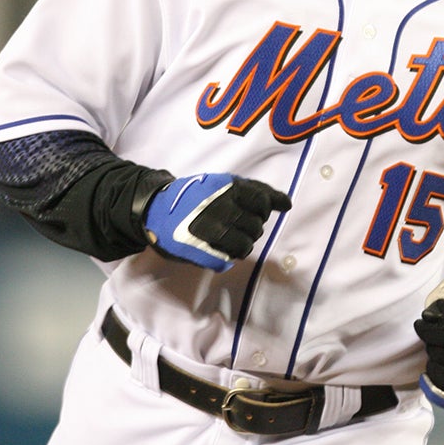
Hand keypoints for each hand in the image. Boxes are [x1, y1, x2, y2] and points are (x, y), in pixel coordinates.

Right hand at [143, 173, 290, 271]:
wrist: (156, 210)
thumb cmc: (196, 196)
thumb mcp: (225, 184)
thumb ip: (258, 191)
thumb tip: (287, 204)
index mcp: (228, 188)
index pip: (263, 203)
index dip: (261, 210)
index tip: (250, 210)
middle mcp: (221, 209)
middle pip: (256, 227)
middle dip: (250, 228)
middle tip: (233, 223)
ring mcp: (210, 232)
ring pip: (245, 247)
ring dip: (239, 244)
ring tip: (225, 236)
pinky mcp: (200, 252)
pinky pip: (227, 261)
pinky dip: (224, 256)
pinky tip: (214, 246)